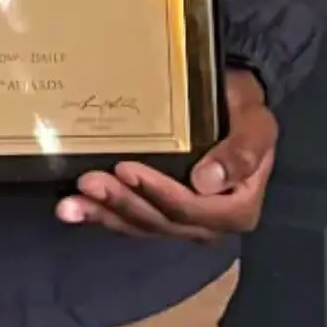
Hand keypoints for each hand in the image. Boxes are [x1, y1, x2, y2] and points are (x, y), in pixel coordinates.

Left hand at [55, 69, 276, 242]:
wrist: (234, 103)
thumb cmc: (244, 109)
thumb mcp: (256, 123)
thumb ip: (242, 151)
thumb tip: (206, 182)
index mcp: (235, 208)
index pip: (191, 208)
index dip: (157, 193)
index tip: (125, 168)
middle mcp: (207, 222)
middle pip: (159, 220)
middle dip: (122, 202)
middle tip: (88, 180)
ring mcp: (181, 219)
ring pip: (139, 224)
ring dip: (104, 213)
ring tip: (70, 204)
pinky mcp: (158, 208)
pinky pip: (129, 218)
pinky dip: (101, 214)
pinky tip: (72, 209)